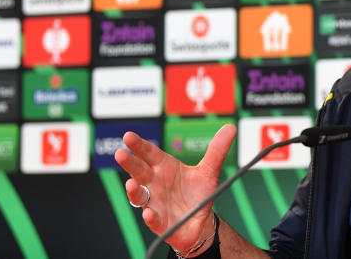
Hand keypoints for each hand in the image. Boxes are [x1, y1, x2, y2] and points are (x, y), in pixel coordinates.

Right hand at [115, 123, 236, 253]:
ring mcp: (155, 203)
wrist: (200, 221)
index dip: (140, 145)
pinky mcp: (160, 222)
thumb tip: (230, 128)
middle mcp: (155, 184)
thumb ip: (217, 150)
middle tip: (121, 153)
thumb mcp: (209, 171)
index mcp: (164, 168)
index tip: (129, 136)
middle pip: (140, 171)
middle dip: (130, 163)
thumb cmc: (198, 193)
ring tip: (132, 184)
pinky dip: (150, 216)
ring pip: (140, 196)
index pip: (150, 154)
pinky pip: (153, 219)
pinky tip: (149, 213)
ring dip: (134, 190)